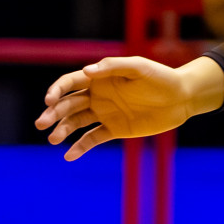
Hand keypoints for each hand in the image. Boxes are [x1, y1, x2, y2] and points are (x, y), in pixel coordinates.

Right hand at [35, 56, 223, 160]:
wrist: (181, 98)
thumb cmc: (161, 77)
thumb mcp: (139, 68)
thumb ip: (113, 67)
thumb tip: (86, 71)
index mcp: (101, 78)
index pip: (70, 83)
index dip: (57, 91)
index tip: (50, 101)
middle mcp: (98, 96)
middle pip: (68, 104)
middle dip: (53, 113)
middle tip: (42, 124)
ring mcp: (105, 113)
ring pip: (76, 122)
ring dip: (62, 130)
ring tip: (53, 139)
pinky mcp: (114, 129)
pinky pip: (92, 138)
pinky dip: (80, 147)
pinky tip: (69, 155)